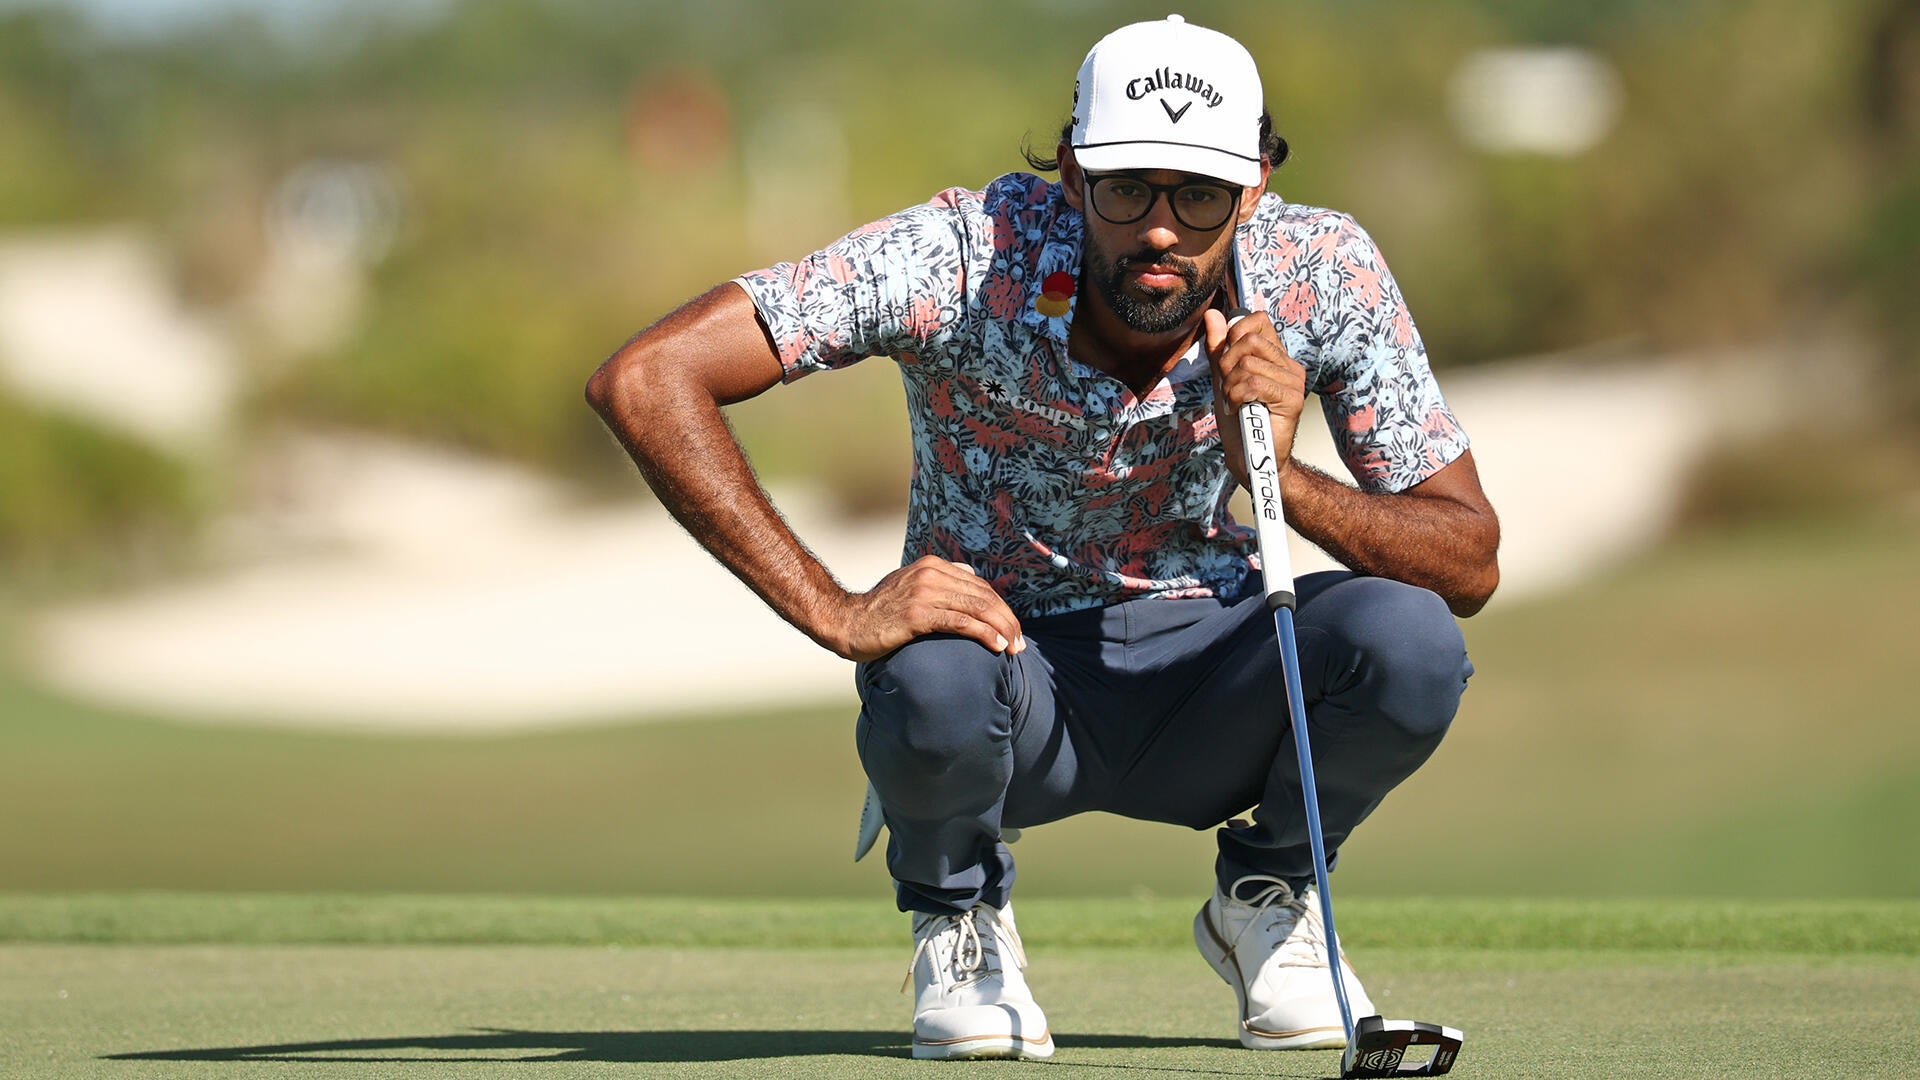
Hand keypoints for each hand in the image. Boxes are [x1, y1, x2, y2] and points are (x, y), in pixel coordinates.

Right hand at [832, 556, 1025, 662]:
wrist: (845, 621)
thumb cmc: (879, 610)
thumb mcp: (909, 585)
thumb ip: (938, 581)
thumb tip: (969, 575)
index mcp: (932, 566)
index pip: (979, 585)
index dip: (1000, 607)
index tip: (1011, 628)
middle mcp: (931, 574)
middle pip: (983, 596)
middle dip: (1006, 620)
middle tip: (1020, 643)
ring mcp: (924, 593)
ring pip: (977, 609)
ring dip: (1002, 629)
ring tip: (1015, 648)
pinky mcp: (917, 614)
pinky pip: (961, 623)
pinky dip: (984, 634)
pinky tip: (997, 646)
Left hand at [1204, 308, 1306, 491]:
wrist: (1249, 458)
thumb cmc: (1239, 420)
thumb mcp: (1223, 379)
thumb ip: (1219, 348)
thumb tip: (1212, 315)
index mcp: (1274, 356)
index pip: (1257, 321)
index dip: (1234, 334)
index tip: (1226, 362)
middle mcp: (1288, 365)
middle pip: (1248, 341)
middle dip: (1226, 365)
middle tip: (1228, 388)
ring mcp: (1294, 382)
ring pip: (1248, 364)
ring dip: (1230, 387)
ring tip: (1234, 403)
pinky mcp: (1292, 400)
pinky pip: (1254, 384)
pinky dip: (1237, 398)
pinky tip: (1239, 410)